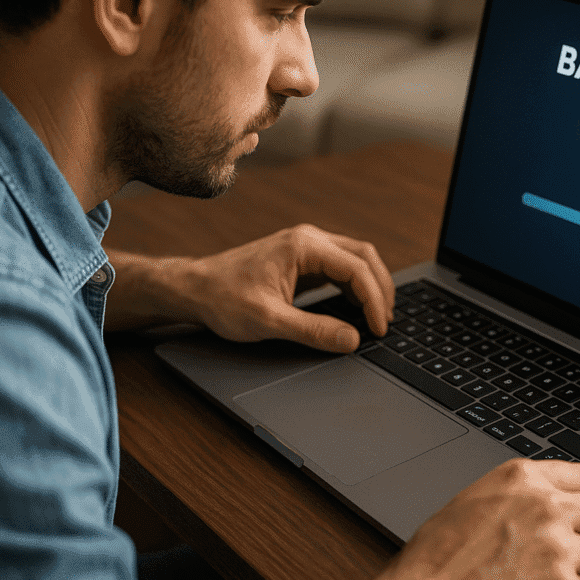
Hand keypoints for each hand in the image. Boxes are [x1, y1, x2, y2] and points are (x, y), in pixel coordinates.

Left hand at [185, 224, 393, 351]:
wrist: (194, 289)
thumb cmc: (223, 299)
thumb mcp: (269, 321)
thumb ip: (314, 330)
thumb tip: (351, 339)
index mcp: (303, 246)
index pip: (357, 268)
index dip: (375, 300)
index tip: (379, 328)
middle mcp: (308, 239)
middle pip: (364, 256)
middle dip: (382, 288)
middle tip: (386, 322)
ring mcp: (306, 247)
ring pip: (356, 259)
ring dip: (371, 286)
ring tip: (378, 317)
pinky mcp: (303, 260)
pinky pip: (341, 267)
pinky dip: (356, 286)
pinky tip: (358, 308)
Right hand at [347, 459, 579, 579]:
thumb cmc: (438, 554)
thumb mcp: (478, 498)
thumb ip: (522, 493)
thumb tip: (553, 498)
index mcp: (522, 477)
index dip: (579, 500)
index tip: (574, 513)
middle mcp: (546, 505)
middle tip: (572, 546)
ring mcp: (558, 547)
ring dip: (576, 569)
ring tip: (538, 576)